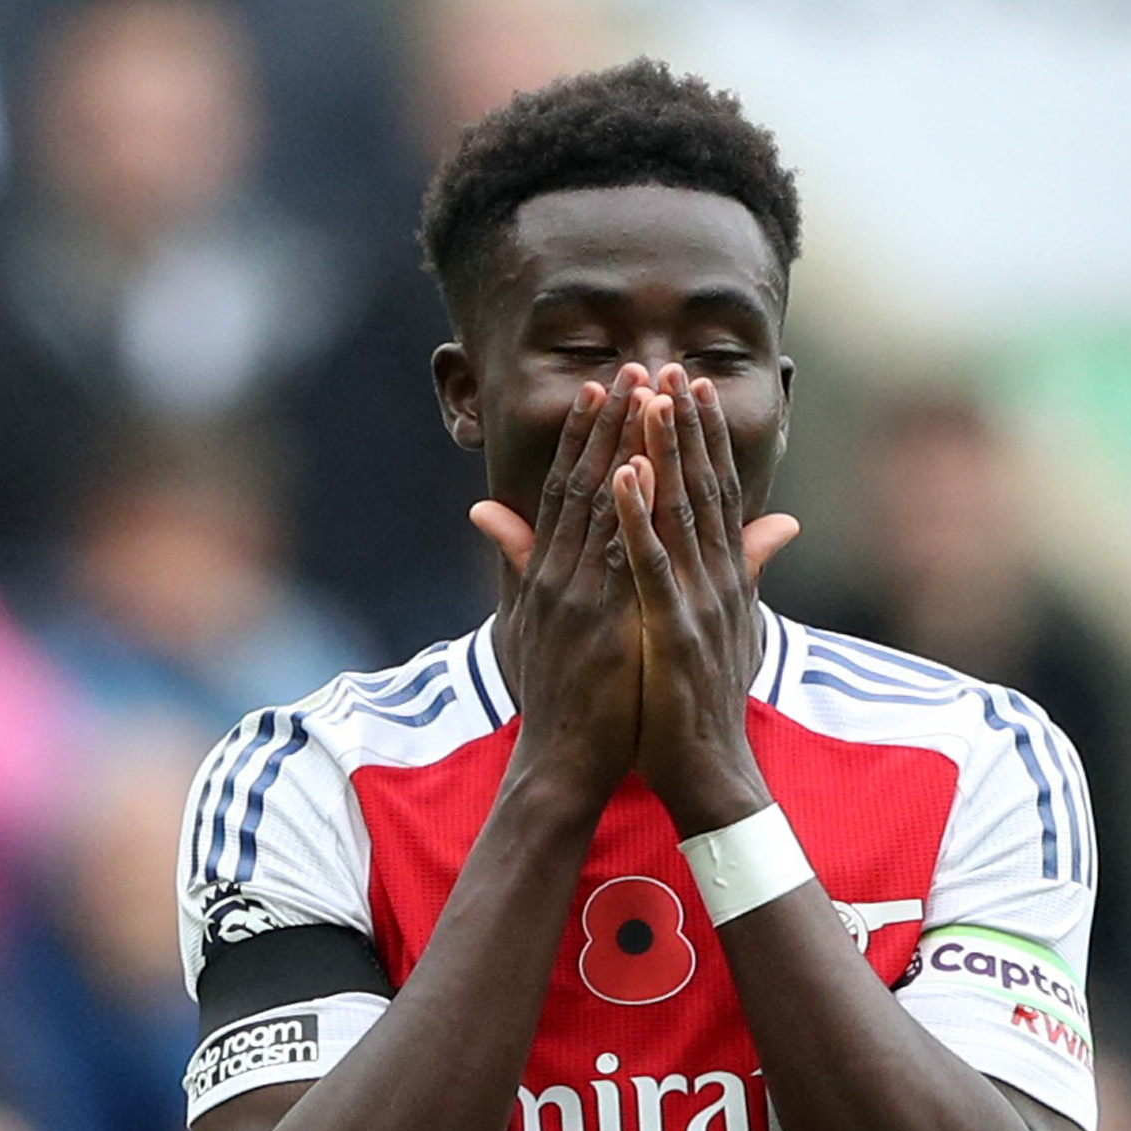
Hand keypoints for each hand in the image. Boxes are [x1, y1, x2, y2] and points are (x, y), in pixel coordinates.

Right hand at [472, 364, 651, 805]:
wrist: (561, 764)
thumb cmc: (562, 702)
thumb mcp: (533, 624)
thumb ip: (520, 566)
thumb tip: (487, 514)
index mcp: (549, 576)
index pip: (568, 491)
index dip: (586, 437)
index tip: (605, 387)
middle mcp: (559, 576)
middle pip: (583, 483)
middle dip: (608, 424)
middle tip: (631, 367)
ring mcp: (578, 597)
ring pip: (600, 508)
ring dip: (623, 446)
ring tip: (643, 395)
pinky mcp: (601, 624)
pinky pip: (617, 556)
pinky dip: (627, 511)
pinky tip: (640, 471)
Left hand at [611, 364, 800, 834]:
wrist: (710, 772)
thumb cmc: (704, 703)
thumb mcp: (730, 624)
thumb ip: (750, 568)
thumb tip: (786, 522)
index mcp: (724, 577)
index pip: (716, 492)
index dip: (703, 438)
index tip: (690, 386)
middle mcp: (716, 580)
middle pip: (702, 488)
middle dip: (686, 426)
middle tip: (672, 366)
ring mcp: (696, 603)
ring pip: (679, 512)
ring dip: (665, 452)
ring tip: (650, 399)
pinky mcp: (671, 629)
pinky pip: (650, 564)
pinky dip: (638, 516)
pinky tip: (625, 476)